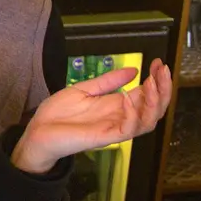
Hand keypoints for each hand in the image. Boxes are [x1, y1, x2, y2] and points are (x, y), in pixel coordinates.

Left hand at [11, 59, 172, 172]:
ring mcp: (114, 129)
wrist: (37, 131)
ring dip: (154, 102)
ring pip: (148, 122)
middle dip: (163, 89)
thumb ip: (108, 81)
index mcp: (117, 107)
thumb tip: (133, 70)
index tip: (158, 63)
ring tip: (152, 83)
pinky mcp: (104, 138)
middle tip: (162, 70)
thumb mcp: (84, 89)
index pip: (147, 95)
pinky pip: (128, 130)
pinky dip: (132, 115)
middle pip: (154, 109)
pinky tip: (128, 98)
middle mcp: (120, 118)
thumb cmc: (58, 114)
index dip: (157, 80)